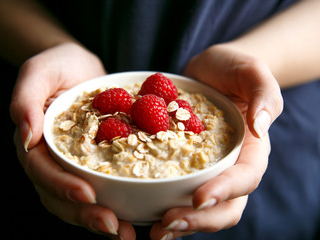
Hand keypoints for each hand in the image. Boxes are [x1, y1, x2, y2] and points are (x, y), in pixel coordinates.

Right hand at [10, 42, 135, 238]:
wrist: (81, 67)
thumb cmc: (58, 65)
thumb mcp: (39, 72)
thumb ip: (26, 100)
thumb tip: (26, 138)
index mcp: (35, 143)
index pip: (42, 171)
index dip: (62, 186)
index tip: (87, 194)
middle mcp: (52, 160)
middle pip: (60, 196)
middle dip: (85, 214)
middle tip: (113, 226)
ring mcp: (74, 165)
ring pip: (80, 201)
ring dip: (101, 219)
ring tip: (125, 232)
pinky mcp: (96, 163)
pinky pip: (102, 188)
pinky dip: (116, 204)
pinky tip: (134, 215)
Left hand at [150, 44, 282, 238]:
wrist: (209, 71)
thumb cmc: (232, 68)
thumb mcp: (251, 70)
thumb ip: (263, 93)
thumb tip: (261, 126)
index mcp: (251, 148)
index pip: (245, 178)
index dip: (224, 192)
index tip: (198, 198)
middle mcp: (231, 166)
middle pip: (226, 206)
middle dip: (199, 219)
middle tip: (168, 223)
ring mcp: (208, 170)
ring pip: (202, 209)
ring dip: (181, 223)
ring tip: (156, 230)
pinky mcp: (185, 167)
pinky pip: (180, 193)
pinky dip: (165, 207)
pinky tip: (146, 214)